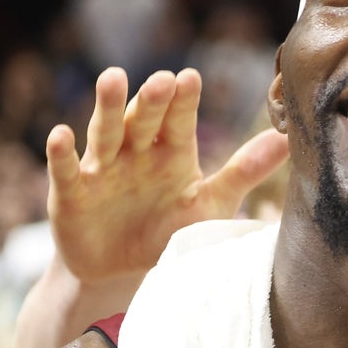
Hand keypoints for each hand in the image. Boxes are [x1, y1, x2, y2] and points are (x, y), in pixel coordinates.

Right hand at [45, 68, 288, 280]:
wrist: (121, 270)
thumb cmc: (170, 229)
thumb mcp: (210, 203)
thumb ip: (244, 171)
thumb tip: (287, 139)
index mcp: (172, 152)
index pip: (180, 121)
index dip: (184, 101)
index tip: (191, 77)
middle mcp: (136, 152)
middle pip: (144, 120)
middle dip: (152, 100)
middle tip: (163, 78)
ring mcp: (102, 169)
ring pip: (105, 133)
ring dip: (108, 107)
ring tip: (113, 78)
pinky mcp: (71, 194)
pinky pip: (66, 171)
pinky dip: (61, 155)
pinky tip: (60, 135)